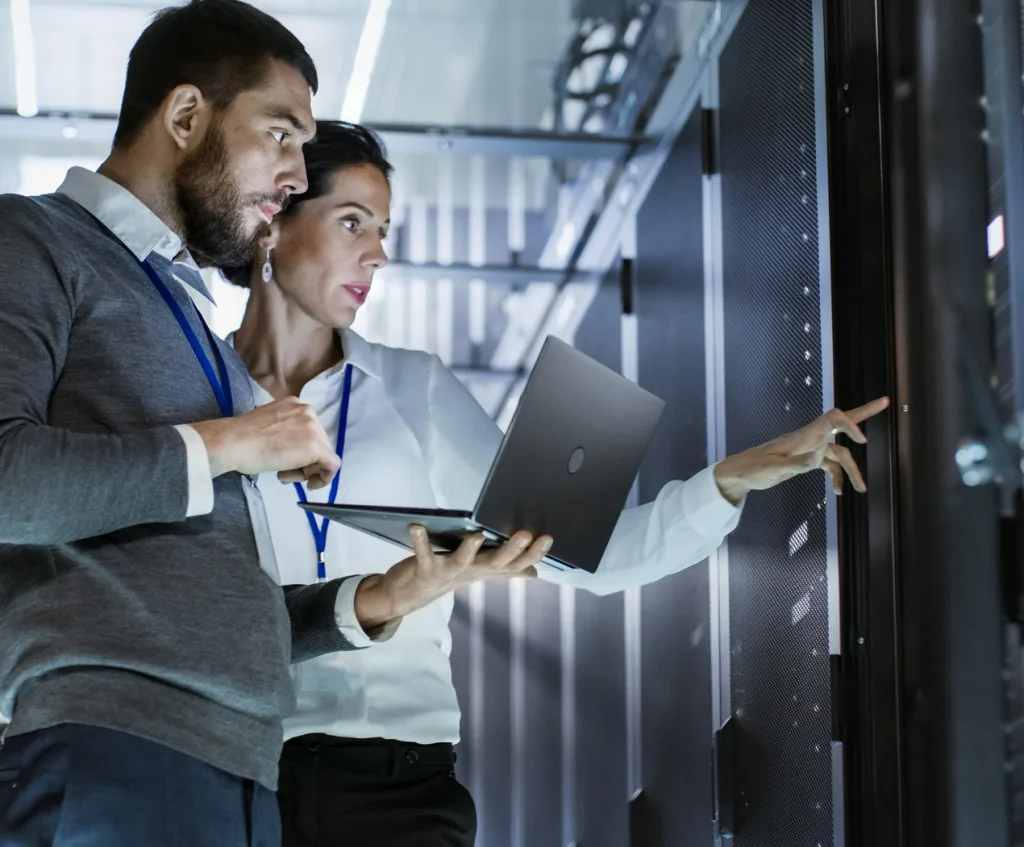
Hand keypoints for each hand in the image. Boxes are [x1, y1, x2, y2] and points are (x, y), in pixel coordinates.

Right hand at [190, 397, 340, 489]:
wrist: (233, 442)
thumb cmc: (242, 439)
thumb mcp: (269, 427)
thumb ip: (286, 433)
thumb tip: (293, 448)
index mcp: (295, 404)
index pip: (309, 432)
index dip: (301, 452)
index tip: (288, 462)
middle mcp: (308, 411)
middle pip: (319, 443)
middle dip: (305, 462)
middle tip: (285, 473)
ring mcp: (313, 427)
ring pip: (324, 455)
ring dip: (307, 470)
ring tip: (284, 475)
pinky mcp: (316, 446)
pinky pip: (332, 465)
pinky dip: (324, 478)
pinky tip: (310, 484)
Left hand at [354, 526, 552, 630]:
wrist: (408, 596)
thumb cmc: (445, 576)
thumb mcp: (478, 572)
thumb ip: (505, 570)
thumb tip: (534, 572)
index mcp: (484, 569)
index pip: (515, 564)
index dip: (532, 554)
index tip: (548, 538)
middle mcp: (469, 572)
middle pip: (495, 564)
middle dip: (512, 550)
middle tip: (526, 535)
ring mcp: (447, 572)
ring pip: (462, 562)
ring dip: (470, 550)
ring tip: (477, 535)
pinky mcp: (424, 569)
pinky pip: (422, 554)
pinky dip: (420, 541)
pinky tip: (417, 526)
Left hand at [712, 397, 889, 503]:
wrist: (740, 473)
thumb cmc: (753, 469)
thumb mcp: (773, 469)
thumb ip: (795, 464)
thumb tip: (815, 460)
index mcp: (803, 436)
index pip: (832, 419)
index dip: (850, 424)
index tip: (862, 439)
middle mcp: (810, 438)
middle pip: (841, 423)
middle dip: (864, 414)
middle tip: (886, 401)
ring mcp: (810, 448)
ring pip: (840, 454)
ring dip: (853, 470)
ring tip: (862, 489)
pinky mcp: (807, 460)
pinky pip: (830, 465)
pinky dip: (837, 477)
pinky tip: (838, 492)